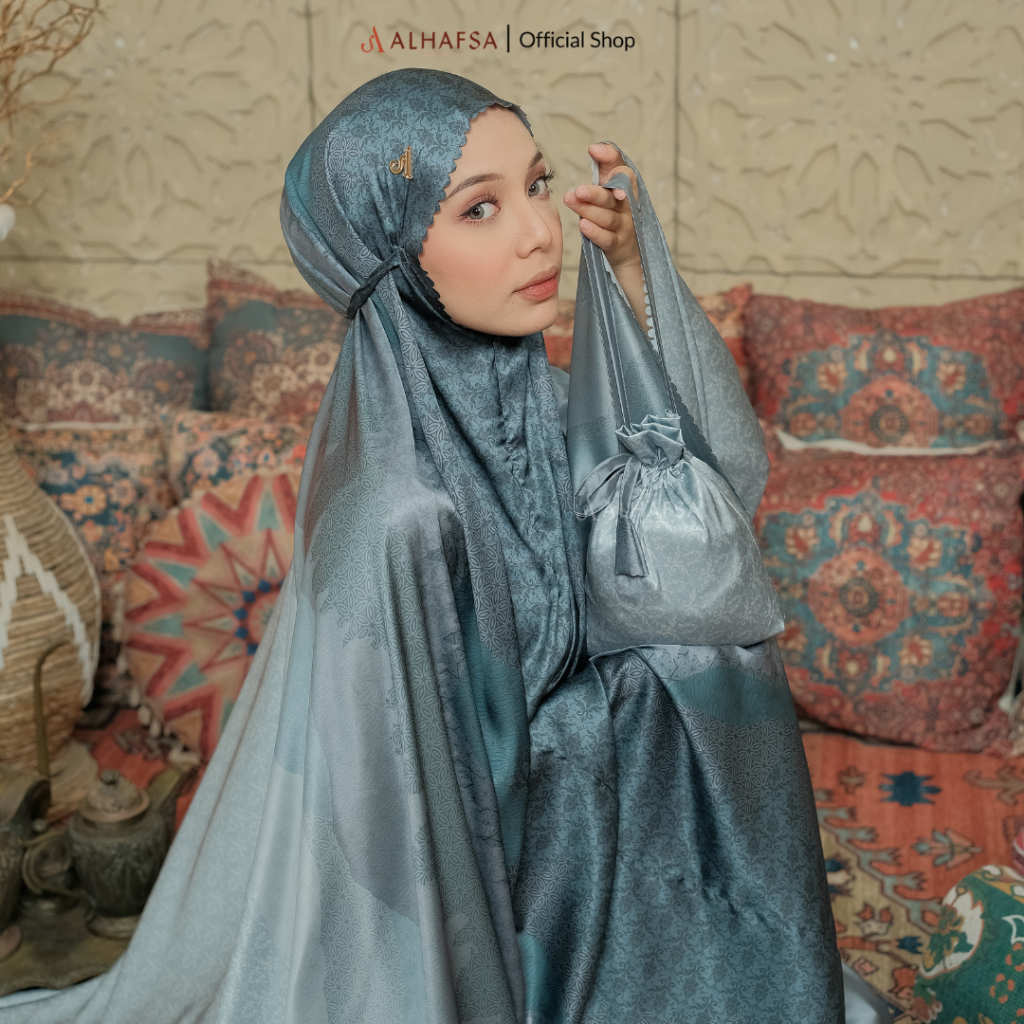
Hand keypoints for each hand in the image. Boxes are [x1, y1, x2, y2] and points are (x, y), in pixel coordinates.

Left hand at [563, 143, 646, 323]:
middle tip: (578, 190)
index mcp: (626, 190)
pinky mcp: (617, 245)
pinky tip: (582, 225)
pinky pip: (607, 239)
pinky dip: (595, 232)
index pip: (623, 171)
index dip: (611, 159)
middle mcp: (627, 207)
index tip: (593, 151)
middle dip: (596, 192)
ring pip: (609, 218)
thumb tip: (594, 148)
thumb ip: (604, 169)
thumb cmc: (614, 215)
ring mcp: (624, 227)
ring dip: (590, 210)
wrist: (627, 254)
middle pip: (614, 197)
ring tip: (573, 202)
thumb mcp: (610, 192)